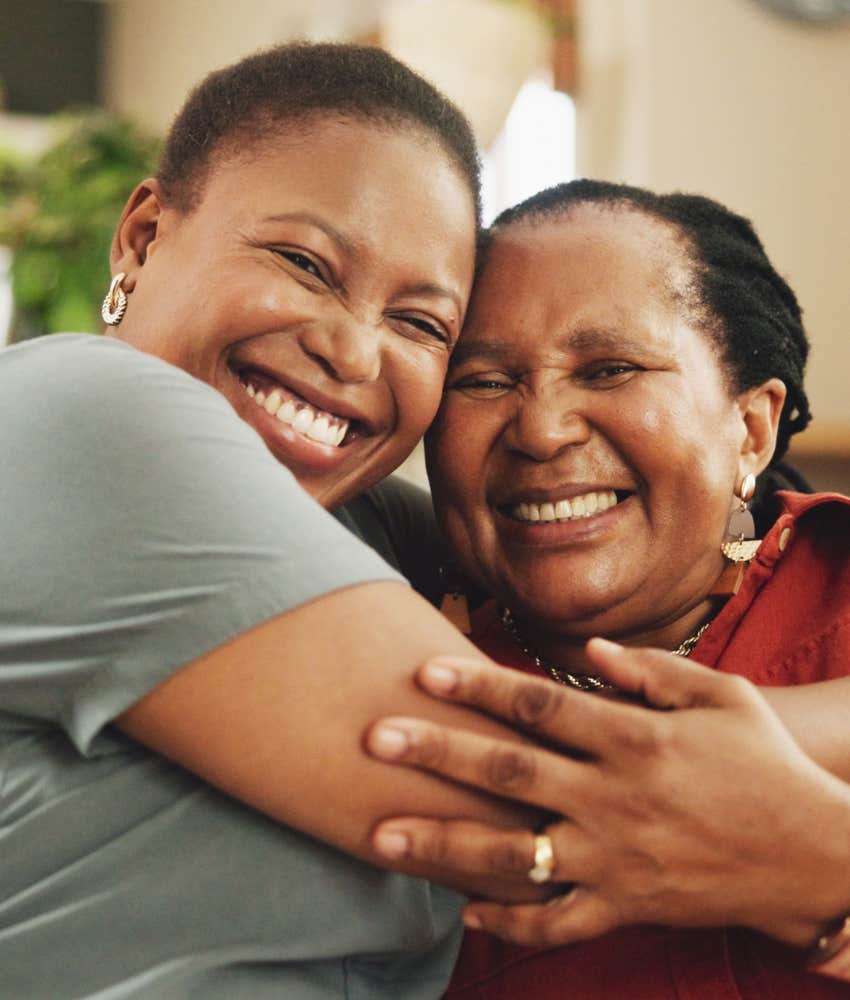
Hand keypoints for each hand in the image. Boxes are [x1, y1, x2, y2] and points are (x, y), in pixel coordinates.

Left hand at [365, 640, 849, 947]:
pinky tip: (462, 912)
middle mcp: (614, 798)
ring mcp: (616, 858)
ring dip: (443, 844)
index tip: (424, 672)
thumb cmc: (765, 764)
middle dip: (437, 753)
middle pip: (509, 771)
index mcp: (635, 738)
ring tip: (381, 836)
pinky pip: (557, 921)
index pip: (539, 706)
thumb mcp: (722, 697)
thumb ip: (650, 670)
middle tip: (374, 739)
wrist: (815, 856)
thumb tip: (587, 649)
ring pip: (513, 854)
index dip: (478, 685)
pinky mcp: (626, 906)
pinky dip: (509, 920)